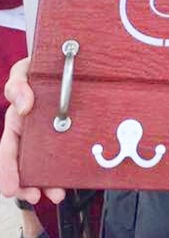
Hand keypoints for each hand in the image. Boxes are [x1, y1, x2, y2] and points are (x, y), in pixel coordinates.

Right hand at [0, 58, 64, 203]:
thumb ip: (17, 85)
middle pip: (25, 166)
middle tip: (35, 197)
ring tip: (57, 195)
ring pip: (46, 166)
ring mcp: (50, 136)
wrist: (66, 59)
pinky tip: (73, 180)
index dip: (8, 171)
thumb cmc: (39, 67)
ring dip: (48, 184)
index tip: (11, 189)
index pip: (8, 150)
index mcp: (17, 122)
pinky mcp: (69, 136)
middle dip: (28, 185)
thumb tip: (23, 107)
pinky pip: (66, 156)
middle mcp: (31, 134)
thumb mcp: (24, 71)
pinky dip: (67, 170)